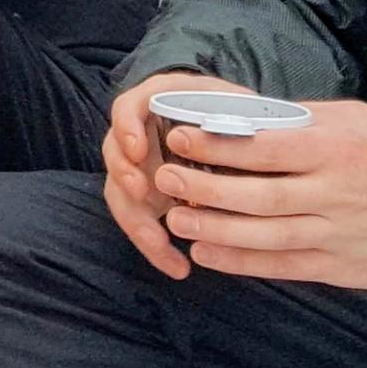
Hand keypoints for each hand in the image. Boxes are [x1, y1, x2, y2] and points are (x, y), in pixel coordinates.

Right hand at [103, 71, 223, 277]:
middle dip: (124, 177)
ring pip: (122, 194)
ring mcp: (138, 168)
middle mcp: (136, 134)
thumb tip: (250, 135)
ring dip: (138, 223)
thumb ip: (237, 115)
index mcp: (155, 102)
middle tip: (140, 195)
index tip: (138, 149)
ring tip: (164, 249)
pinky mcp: (146, 197)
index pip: (127, 108)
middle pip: (116, 154)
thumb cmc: (227, 108)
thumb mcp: (232, 101)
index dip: (127, 128)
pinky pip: (141, 220)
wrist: (222, 122)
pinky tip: (178, 266)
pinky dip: (155, 244)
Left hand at [153, 98, 366, 292]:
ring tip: (175, 219)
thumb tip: (248, 117)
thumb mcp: (362, 121)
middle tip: (163, 180)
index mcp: (338, 147)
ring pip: (261, 234)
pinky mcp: (339, 268)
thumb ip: (306, 121)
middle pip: (254, 194)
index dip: (215, 143)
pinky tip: (207, 254)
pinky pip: (280, 266)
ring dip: (211, 229)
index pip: (264, 145)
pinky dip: (240, 262)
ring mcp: (336, 234)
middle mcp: (334, 192)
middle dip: (202, 188)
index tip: (179, 137)